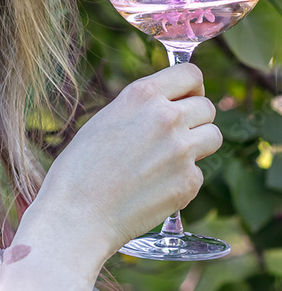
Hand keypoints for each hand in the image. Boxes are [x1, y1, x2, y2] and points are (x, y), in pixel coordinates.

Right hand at [33, 64, 221, 258]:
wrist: (77, 216)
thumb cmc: (79, 170)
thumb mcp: (106, 120)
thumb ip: (141, 109)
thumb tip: (165, 108)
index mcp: (143, 95)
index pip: (191, 73)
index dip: (192, 86)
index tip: (187, 98)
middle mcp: (167, 117)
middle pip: (207, 106)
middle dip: (195, 118)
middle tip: (176, 134)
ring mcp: (181, 150)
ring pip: (213, 136)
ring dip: (197, 145)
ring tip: (170, 160)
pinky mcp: (188, 182)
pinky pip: (199, 173)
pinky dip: (183, 180)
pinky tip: (157, 188)